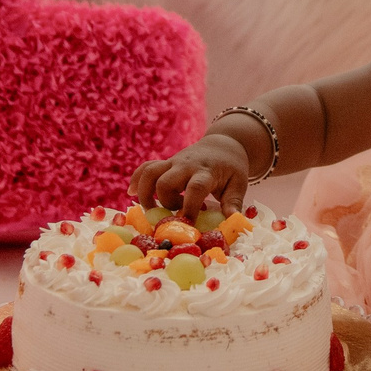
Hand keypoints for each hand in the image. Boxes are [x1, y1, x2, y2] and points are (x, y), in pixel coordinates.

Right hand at [130, 135, 256, 217]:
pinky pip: (146, 167)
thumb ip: (234, 202)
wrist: (223, 144)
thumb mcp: (239, 184)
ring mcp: (173, 162)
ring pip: (150, 173)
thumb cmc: (232, 168)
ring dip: (146, 193)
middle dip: (165, 202)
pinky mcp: (166, 163)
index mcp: (206, 172)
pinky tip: (131, 192)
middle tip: (175, 215)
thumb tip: (233, 220)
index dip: (189, 207)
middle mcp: (186, 165)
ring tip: (152, 210)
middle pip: (165, 182)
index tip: (188, 225)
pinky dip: (136, 179)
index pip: (195, 188)